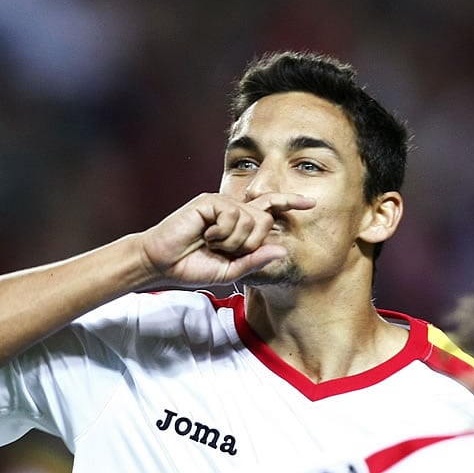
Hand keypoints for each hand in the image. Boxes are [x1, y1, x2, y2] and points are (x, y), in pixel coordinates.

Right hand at [138, 192, 314, 285]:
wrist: (162, 264)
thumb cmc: (191, 267)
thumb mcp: (230, 271)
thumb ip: (255, 260)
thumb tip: (283, 249)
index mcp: (238, 225)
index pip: (269, 209)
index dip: (289, 204)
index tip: (311, 203)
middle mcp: (233, 210)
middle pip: (265, 220)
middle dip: (249, 243)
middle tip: (225, 250)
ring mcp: (221, 204)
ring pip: (251, 219)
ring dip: (232, 241)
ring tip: (210, 243)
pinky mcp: (209, 201)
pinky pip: (232, 215)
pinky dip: (221, 232)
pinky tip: (205, 235)